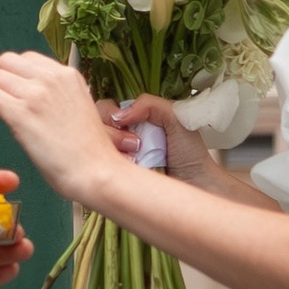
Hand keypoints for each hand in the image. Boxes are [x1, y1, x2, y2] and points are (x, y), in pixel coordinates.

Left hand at [0, 52, 127, 207]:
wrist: (97, 171)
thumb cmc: (90, 152)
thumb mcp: (80, 108)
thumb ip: (59, 95)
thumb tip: (36, 96)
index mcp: (68, 75)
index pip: (28, 58)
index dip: (12, 71)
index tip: (6, 85)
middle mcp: (52, 78)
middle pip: (7, 61)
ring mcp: (36, 94)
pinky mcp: (22, 114)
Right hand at [104, 93, 236, 197]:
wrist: (196, 184)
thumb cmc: (189, 153)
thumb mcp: (174, 116)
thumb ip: (148, 104)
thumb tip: (118, 116)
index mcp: (131, 120)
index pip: (104, 109)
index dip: (109, 113)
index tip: (122, 122)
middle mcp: (119, 137)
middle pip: (93, 125)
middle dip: (111, 132)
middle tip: (135, 144)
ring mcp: (114, 159)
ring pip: (92, 146)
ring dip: (112, 148)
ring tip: (136, 158)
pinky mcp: (114, 178)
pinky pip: (98, 167)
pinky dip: (110, 166)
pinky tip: (128, 168)